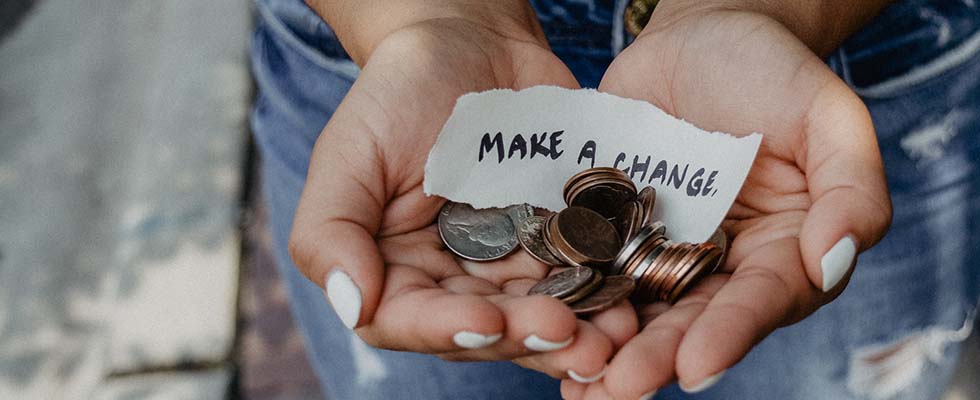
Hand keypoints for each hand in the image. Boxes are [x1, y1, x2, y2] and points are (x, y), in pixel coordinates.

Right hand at [287, 17, 636, 380]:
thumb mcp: (349, 153)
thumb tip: (352, 304)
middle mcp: (454, 281)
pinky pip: (586, 277)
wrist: (472, 42)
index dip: (448, 331)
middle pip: (487, 330)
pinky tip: (633, 301)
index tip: (490, 322)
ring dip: (579, 333)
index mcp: (395, 271)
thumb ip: (330, 232)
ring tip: (613, 337)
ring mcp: (512, 265)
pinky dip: (608, 293)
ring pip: (542, 315)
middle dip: (529, 337)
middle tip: (571, 336)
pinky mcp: (562, 242)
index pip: (411, 321)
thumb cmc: (398, 93)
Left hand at [562, 9, 891, 398]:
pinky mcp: (616, 231)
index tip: (696, 365)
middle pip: (694, 321)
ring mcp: (666, 252)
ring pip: (639, 311)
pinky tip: (540, 330)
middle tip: (620, 387)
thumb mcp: (829, 115)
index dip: (731, 333)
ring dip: (610, 350)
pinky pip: (592, 270)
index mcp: (786, 251)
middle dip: (658, 357)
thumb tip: (831, 263)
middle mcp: (725, 266)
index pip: (762, 300)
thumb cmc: (776, 70)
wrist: (703, 32)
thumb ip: (851, 189)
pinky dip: (571, 302)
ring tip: (578, 385)